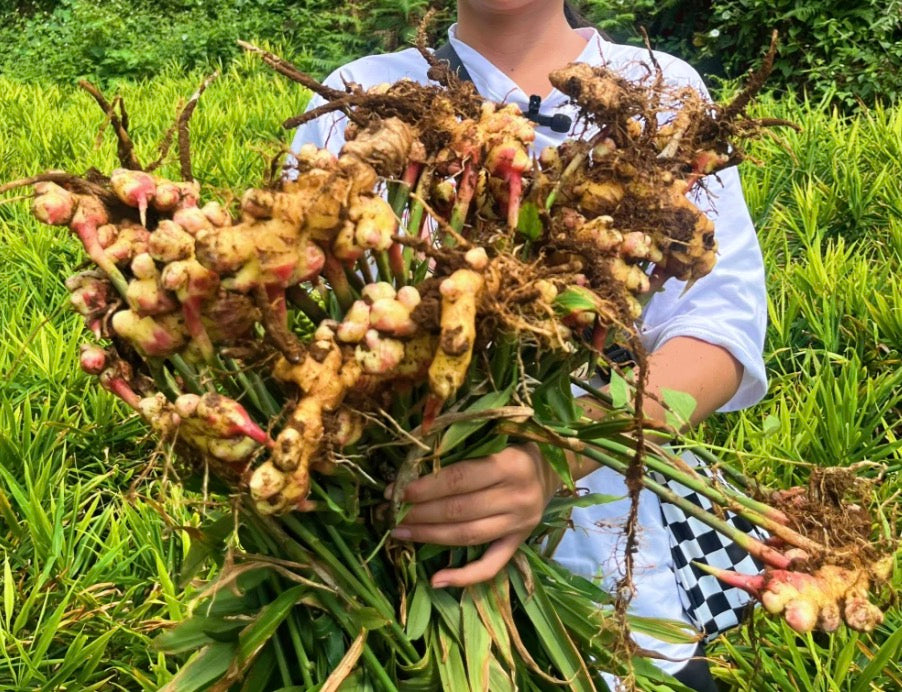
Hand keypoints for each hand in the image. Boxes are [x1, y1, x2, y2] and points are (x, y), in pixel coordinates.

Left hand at [386, 443, 558, 587]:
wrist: (553, 467)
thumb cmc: (515, 446)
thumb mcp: (496, 437)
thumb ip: (463, 447)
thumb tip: (414, 460)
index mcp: (511, 464)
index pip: (459, 479)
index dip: (424, 487)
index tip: (397, 490)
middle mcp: (517, 497)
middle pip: (459, 510)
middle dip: (419, 512)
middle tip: (391, 513)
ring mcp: (519, 524)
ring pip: (468, 535)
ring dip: (429, 536)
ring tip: (400, 533)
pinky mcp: (519, 542)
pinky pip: (491, 565)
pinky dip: (464, 577)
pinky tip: (436, 580)